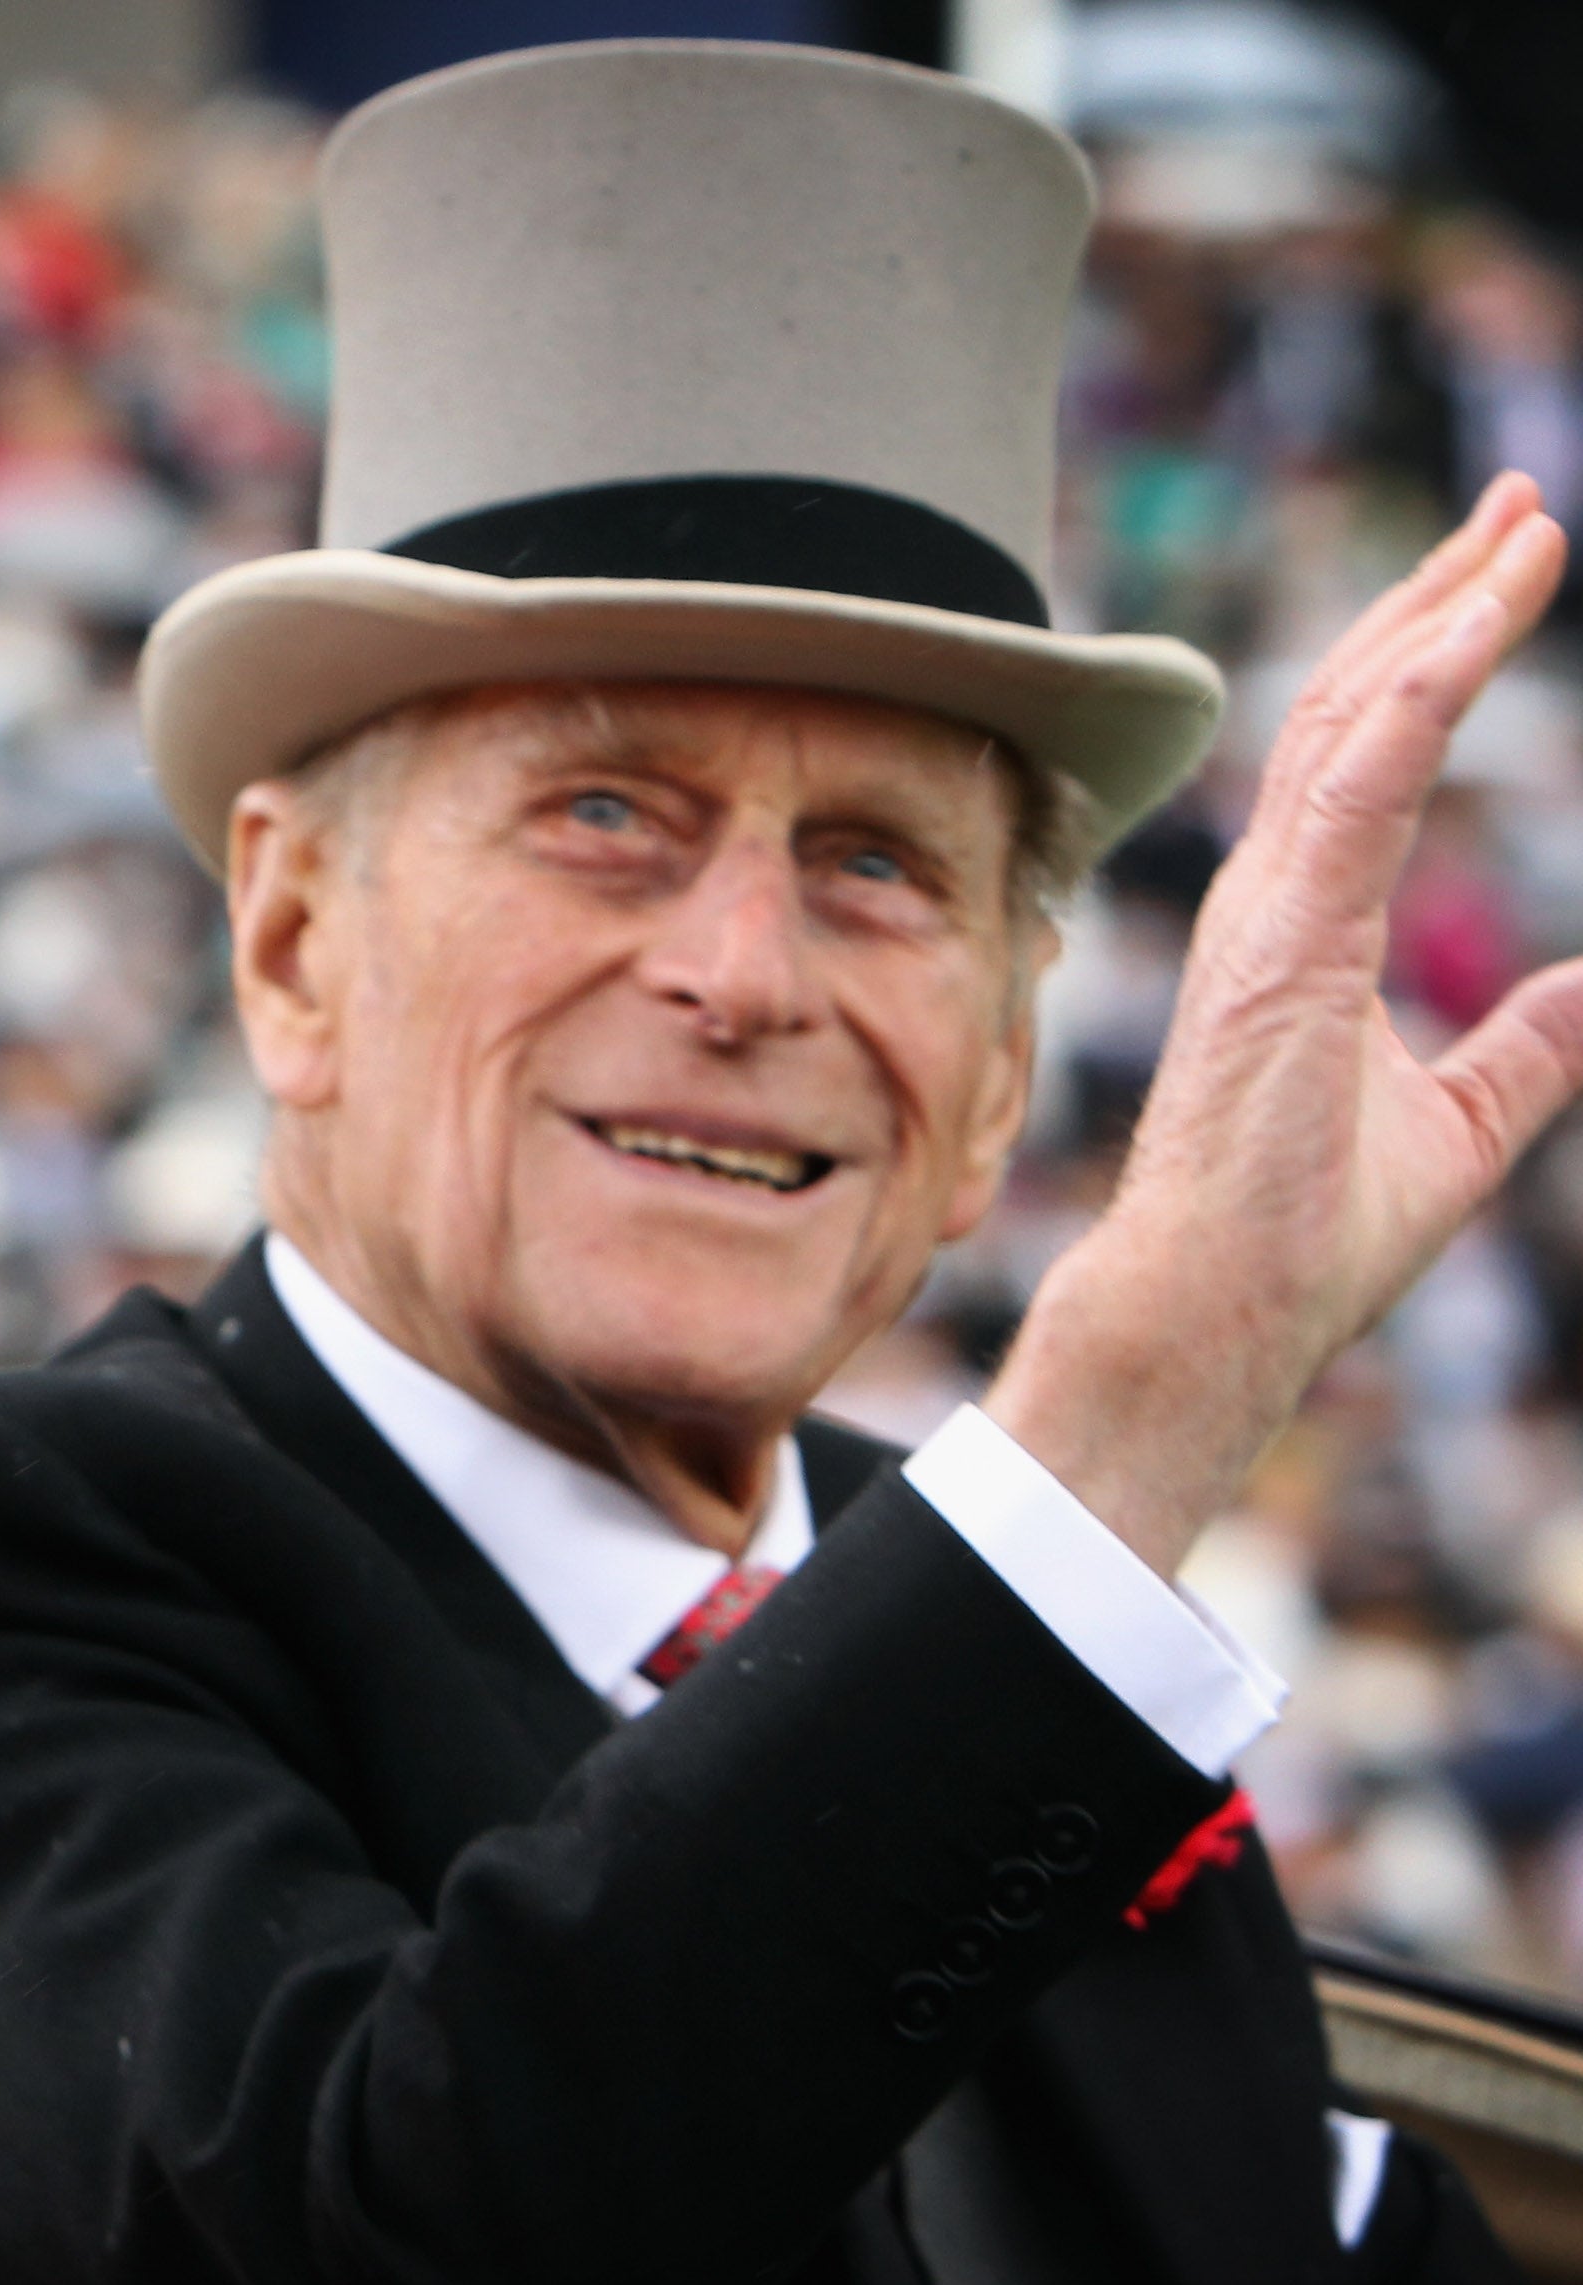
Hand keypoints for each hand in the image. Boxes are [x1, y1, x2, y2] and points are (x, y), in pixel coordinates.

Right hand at [991, 473, 1573, 1574]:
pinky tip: (1478, 624)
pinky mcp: (1283, 942)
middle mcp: (1272, 898)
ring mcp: (1268, 913)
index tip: (1509, 570)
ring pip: (1357, 721)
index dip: (1438, 653)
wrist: (1215, 1317)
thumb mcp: (1462, 1127)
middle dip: (1442, 598)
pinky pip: (1359, 784)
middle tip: (1523, 511)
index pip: (1374, 754)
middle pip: (1360, 707)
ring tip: (1523, 532)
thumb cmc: (1303, 1245)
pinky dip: (1422, 692)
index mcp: (1303, 927)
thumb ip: (1525, 1049)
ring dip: (1444, 616)